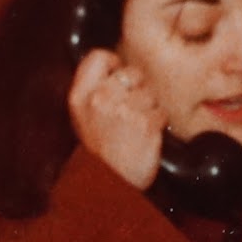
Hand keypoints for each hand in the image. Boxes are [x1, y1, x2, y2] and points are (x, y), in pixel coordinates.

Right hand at [68, 48, 161, 191]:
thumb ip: (92, 88)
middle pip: (131, 72)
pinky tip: (146, 135)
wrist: (112, 184)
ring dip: (149, 107)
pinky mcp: (147, 123)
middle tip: (129, 110)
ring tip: (136, 126)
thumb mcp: (82, 117)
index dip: (113, 63)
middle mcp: (100, 99)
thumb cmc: (100, 151)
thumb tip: (112, 62)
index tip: (117, 74)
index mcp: (80, 96)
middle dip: (136, 88)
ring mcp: (124, 110)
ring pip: (150, 91)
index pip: (98, 57)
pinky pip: (161, 110)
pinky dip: (158, 122)